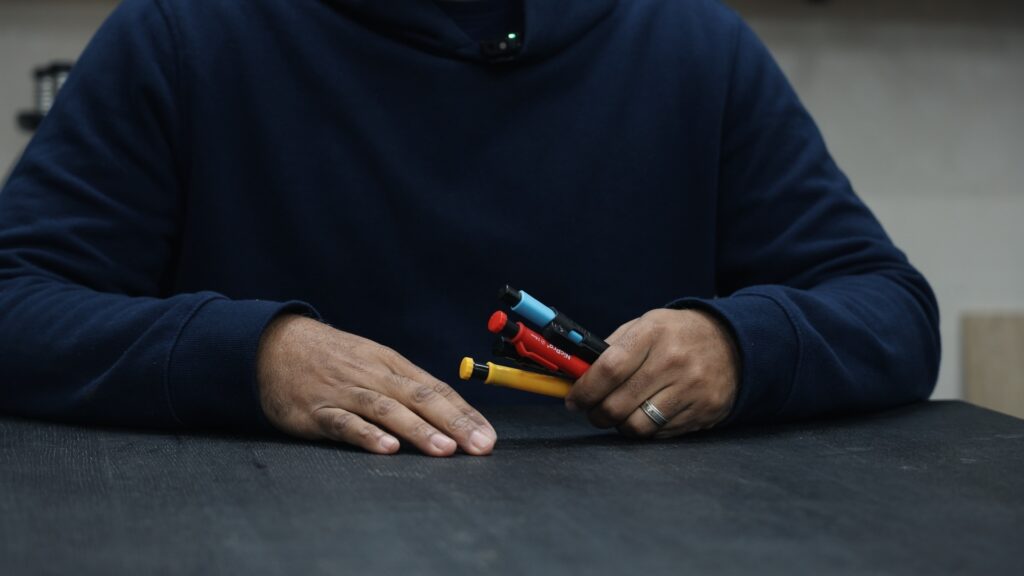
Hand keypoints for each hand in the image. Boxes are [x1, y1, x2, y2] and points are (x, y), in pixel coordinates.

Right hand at [256, 315, 496, 455]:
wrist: (275, 344)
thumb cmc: (332, 359)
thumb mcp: (373, 363)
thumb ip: (405, 387)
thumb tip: (447, 412)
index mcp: (392, 366)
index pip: (436, 389)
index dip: (465, 413)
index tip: (489, 435)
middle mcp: (374, 377)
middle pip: (420, 398)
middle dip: (454, 423)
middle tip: (480, 446)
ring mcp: (346, 393)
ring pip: (387, 410)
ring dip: (418, 430)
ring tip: (444, 449)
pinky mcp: (318, 411)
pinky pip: (345, 424)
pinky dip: (367, 435)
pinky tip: (387, 448)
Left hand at [566, 308, 738, 437]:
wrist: (734, 343)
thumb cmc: (676, 336)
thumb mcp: (645, 326)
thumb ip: (611, 349)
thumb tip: (576, 376)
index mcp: (653, 333)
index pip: (608, 369)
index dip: (584, 390)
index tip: (573, 400)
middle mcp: (673, 360)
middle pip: (618, 404)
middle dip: (596, 414)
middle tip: (592, 411)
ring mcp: (691, 388)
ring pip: (638, 426)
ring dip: (620, 425)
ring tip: (619, 415)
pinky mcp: (704, 411)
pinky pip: (660, 433)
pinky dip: (647, 429)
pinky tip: (647, 414)